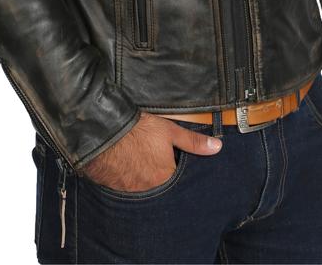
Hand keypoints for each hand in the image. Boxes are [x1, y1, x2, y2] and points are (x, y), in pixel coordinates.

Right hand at [79, 112, 222, 191]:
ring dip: (142, 180)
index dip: (175, 170)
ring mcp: (130, 191)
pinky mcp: (114, 188)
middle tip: (153, 164)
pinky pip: (125, 189)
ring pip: (142, 190)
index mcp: (165, 177)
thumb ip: (193, 142)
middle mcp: (149, 190)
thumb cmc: (138, 130)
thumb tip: (217, 148)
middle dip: (158, 178)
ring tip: (139, 164)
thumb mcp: (169, 131)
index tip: (170, 162)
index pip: (177, 181)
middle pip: (160, 188)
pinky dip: (127, 181)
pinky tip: (125, 168)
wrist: (104, 131)